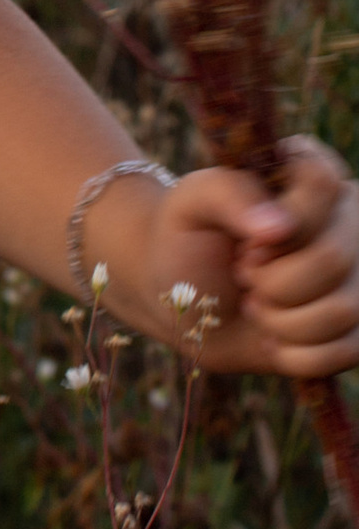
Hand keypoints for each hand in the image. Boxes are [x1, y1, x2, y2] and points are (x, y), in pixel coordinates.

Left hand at [143, 138, 358, 380]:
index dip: (275, 230)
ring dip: (282, 321)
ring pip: (344, 311)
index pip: (322, 187)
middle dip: (272, 282)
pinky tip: (275, 337)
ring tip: (258, 305)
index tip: (243, 245)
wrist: (186, 303)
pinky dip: (295, 355)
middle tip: (245, 276)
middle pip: (333, 259)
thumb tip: (279, 227)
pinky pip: (346, 352)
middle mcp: (349, 220)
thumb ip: (228, 194)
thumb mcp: (193, 203)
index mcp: (312, 173)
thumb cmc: (190, 241)